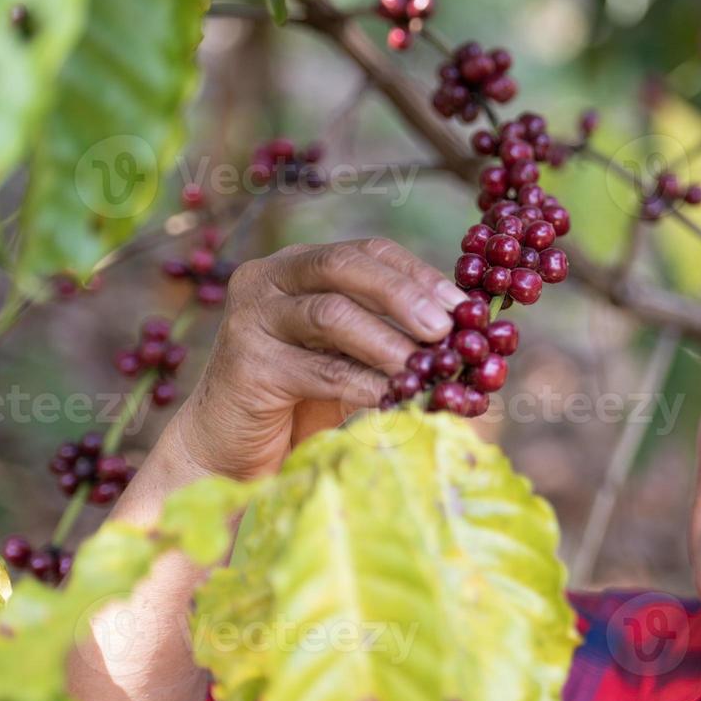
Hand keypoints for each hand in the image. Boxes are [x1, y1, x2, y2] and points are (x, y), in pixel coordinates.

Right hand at [161, 237, 463, 480]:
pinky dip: (366, 383)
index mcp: (299, 266)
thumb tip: (471, 335)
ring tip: (428, 368)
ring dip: (389, 342)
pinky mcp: (246, 365)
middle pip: (344, 266)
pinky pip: (319, 370)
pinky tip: (397, 397)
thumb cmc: (302, 400)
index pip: (367, 251)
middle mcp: (269, 278)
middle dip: (403, 294)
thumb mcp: (350, 356)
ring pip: (331, 314)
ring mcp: (251, 318)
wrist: (230, 449)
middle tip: (446, 329)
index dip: (418, 274)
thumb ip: (393, 334)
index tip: (463, 305)